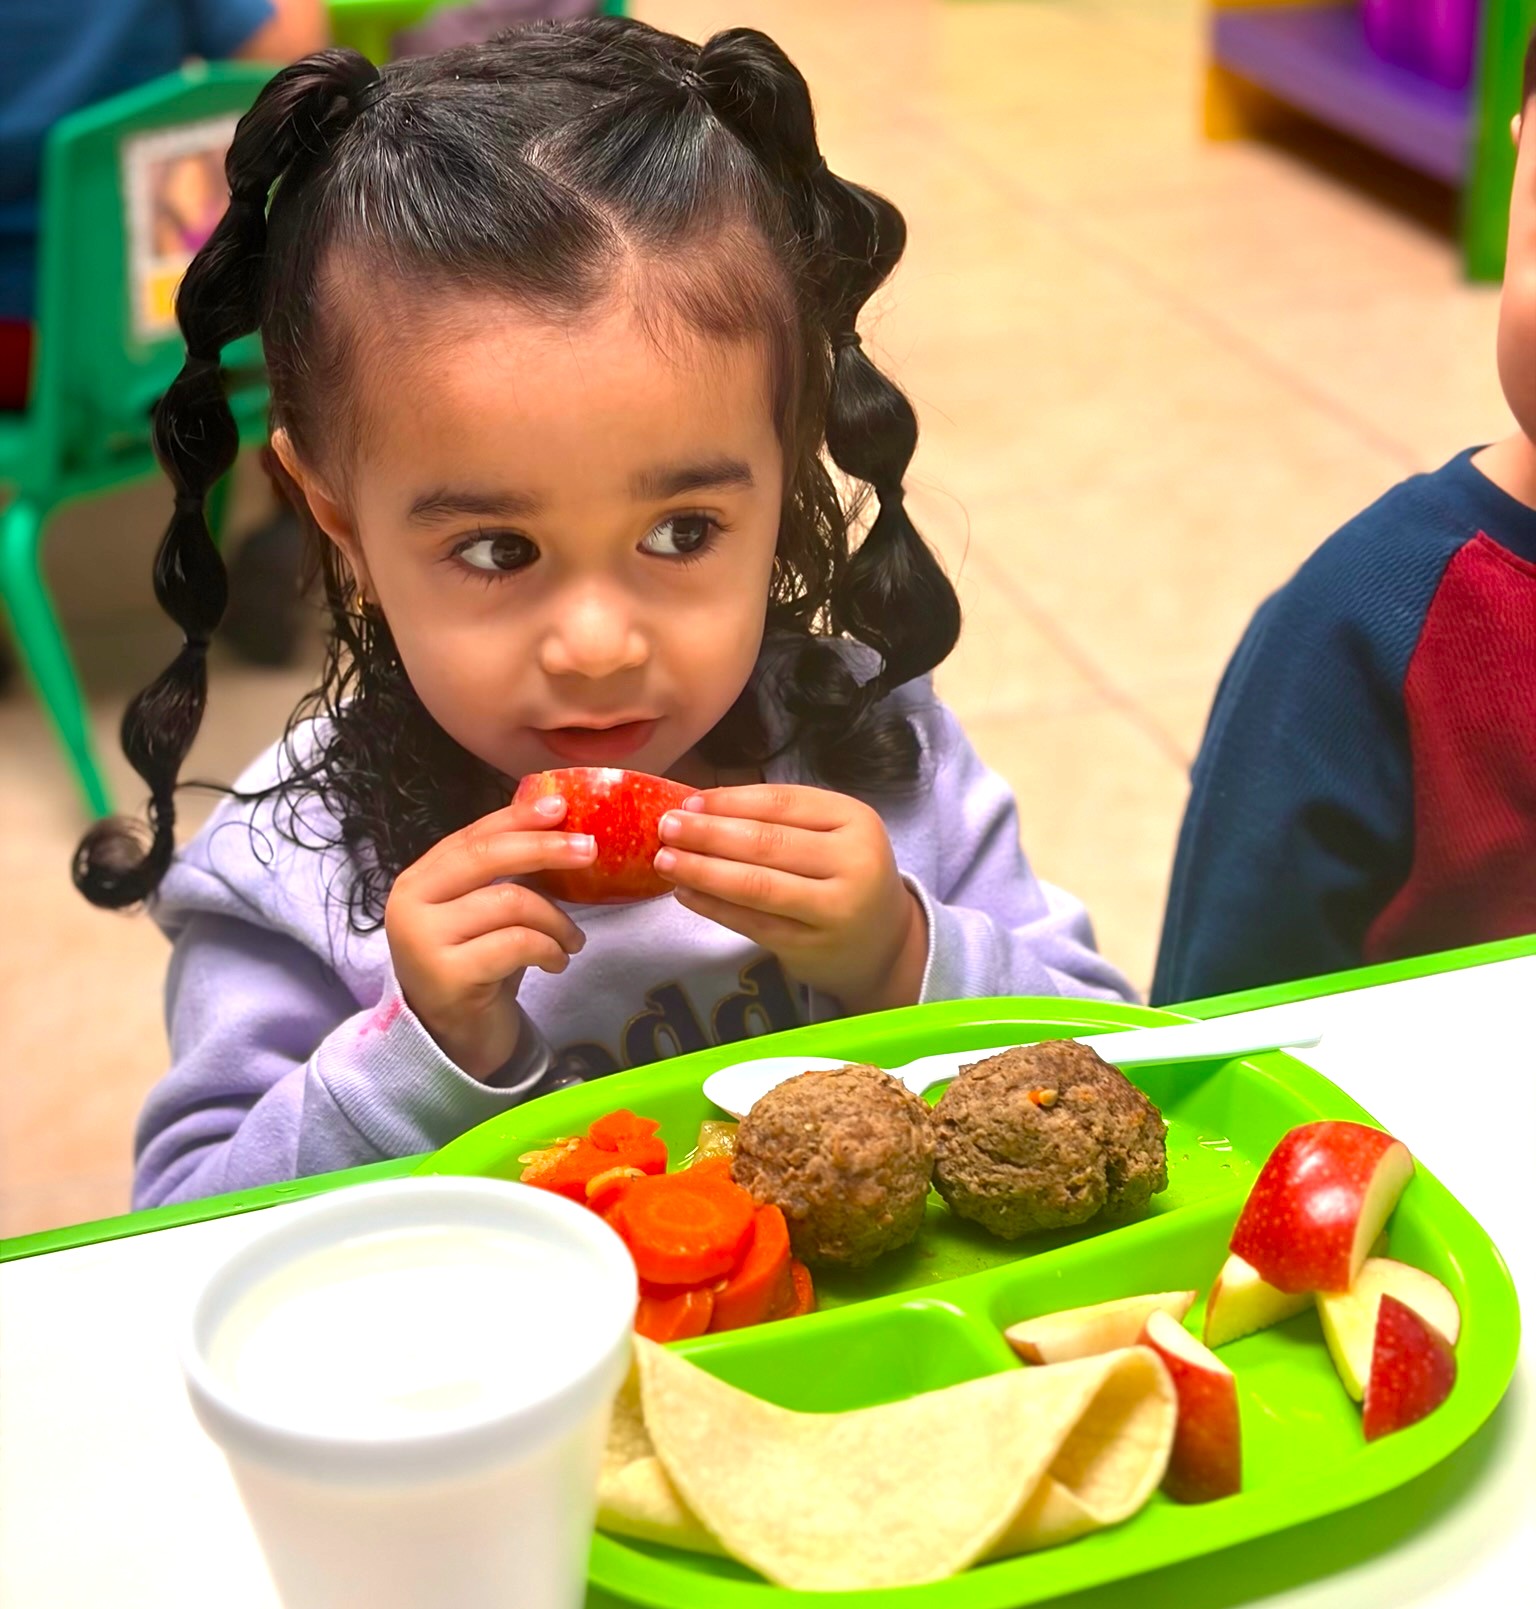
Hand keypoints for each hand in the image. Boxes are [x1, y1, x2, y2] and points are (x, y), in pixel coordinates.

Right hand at [385, 795, 594, 1079]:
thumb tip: (558, 823)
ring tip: (573, 939)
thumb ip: (500, 874)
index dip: (517, 818)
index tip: (561, 806)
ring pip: (511, 903)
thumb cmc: (477, 967)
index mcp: (418, 881)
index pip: (471, 837)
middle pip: (486, 858)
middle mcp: (411, 905)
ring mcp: (424, 942)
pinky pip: (518, 944)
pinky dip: (550, 949)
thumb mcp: (483, 914)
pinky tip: (557, 962)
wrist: (456, 1040)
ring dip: (557, 919)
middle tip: (589, 851)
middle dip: (544, 848)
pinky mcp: (449, 977)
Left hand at [654, 784, 927, 1014]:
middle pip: (766, 843)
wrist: (884, 943)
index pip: (782, 803)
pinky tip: (686, 893)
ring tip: (665, 860)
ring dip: (702, 871)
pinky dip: (713, 907)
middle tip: (665, 828)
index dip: (729, 801)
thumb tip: (699, 806)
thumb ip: (779, 819)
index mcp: (856, 819)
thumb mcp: (832, 834)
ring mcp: (835, 908)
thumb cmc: (846, 875)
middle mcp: (853, 862)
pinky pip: (752, 923)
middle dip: (707, 834)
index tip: (688, 801)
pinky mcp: (812, 946)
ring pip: (756, 885)